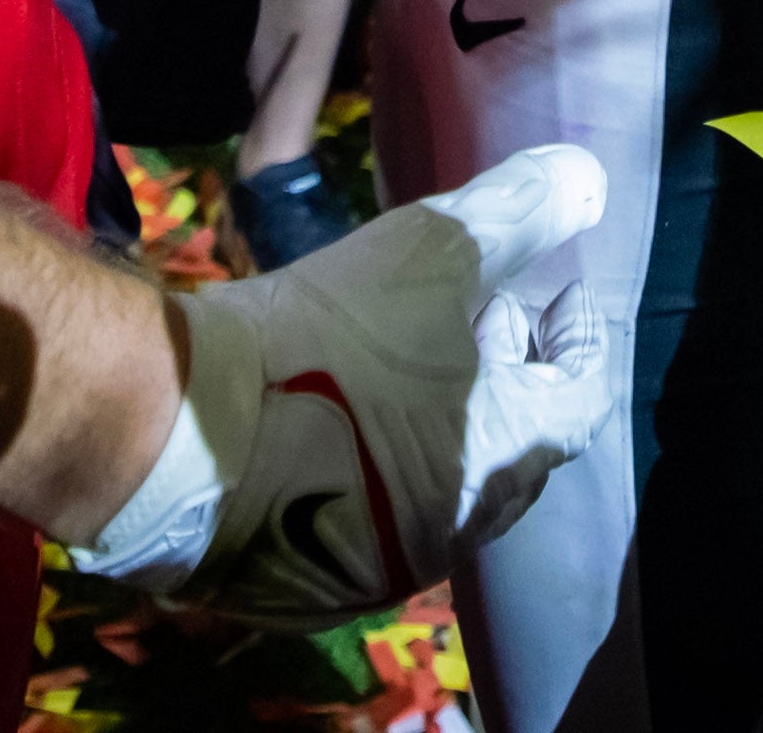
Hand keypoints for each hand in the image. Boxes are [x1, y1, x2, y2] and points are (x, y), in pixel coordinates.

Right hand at [76, 140, 615, 617]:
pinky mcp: (310, 583)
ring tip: (410, 356)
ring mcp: (382, 565)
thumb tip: (582, 180)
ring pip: (446, 488)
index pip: (584, 401)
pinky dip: (382, 462)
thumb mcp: (429, 252)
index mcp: (501, 460)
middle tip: (485, 317)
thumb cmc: (325, 340)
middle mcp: (457, 529)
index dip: (580, 338)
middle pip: (519, 450)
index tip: (559, 291)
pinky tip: (340, 409)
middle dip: (513, 377)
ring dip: (448, 421)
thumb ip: (516, 213)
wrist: (177, 435)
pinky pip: (374, 518)